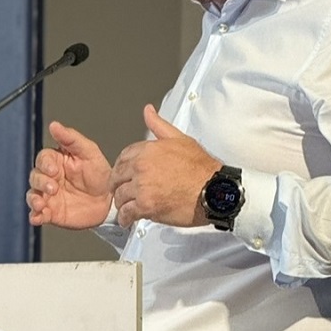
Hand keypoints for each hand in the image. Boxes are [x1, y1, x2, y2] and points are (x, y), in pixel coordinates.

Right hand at [26, 121, 111, 228]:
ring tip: (40, 204)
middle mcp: (50, 178)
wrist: (111, 201)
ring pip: (32, 195)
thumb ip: (71, 139)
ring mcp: (49, 196)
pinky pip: (38, 214)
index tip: (54, 170)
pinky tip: (37, 217)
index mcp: (57, 161)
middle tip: (53, 188)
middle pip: (35, 177)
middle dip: (41, 182)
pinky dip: (35, 216)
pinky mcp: (52, 213)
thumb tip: (53, 125)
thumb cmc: (100, 173)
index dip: (45, 164)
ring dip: (34, 200)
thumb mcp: (89, 152)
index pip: (43, 159)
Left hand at [109, 104, 220, 227]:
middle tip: (121, 190)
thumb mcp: (180, 139)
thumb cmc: (201, 168)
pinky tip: (128, 219)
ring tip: (126, 206)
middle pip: (117, 176)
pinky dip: (125, 218)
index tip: (124, 173)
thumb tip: (148, 111)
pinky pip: (126, 213)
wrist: (214, 190)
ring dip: (121, 202)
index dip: (122, 166)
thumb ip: (159, 125)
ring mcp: (142, 187)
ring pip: (120, 195)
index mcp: (148, 150)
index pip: (123, 156)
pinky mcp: (146, 206)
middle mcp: (141, 167)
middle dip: (118, 184)